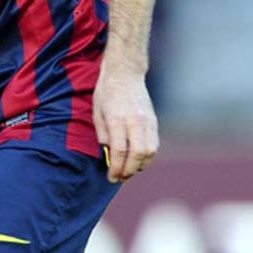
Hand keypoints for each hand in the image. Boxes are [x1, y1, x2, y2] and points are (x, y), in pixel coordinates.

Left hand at [92, 62, 158, 182]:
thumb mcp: (97, 113)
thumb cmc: (106, 93)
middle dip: (129, 171)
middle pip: (137, 154)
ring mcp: (147, 121)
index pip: (120, 151)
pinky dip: (147, 156)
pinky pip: (154, 144)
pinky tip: (138, 159)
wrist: (125, 74)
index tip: (111, 177)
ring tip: (129, 170)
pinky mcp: (154, 121)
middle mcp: (135, 121)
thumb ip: (103, 135)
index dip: (116, 168)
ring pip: (150, 151)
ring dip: (140, 165)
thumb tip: (109, 155)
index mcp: (117, 119)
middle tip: (120, 178)